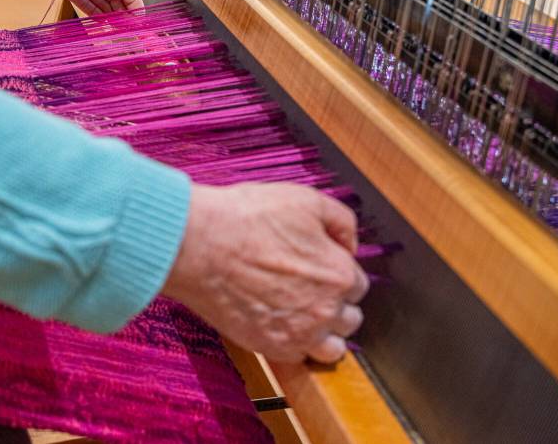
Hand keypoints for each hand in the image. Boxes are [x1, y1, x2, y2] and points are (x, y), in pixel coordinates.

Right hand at [163, 182, 367, 363]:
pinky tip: (281, 324)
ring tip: (303, 316)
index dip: (337, 271)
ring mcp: (299, 333)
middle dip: (335, 303)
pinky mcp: (271, 347)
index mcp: (340, 274)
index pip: (358, 284)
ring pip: (332, 348)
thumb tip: (350, 243)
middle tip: (308, 288)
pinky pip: (299, 359)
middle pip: (350, 318)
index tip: (319, 267)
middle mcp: (327, 309)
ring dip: (325, 334)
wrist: (199, 245)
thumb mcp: (305, 199)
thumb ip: (341, 220)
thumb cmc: (246, 219)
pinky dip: (295, 345)